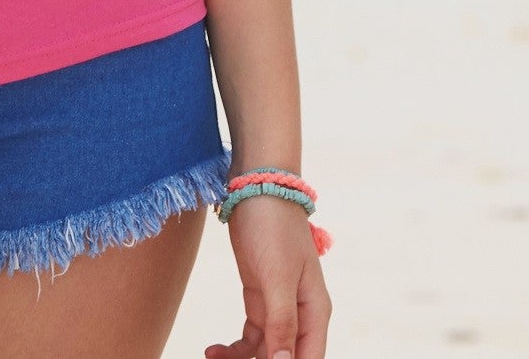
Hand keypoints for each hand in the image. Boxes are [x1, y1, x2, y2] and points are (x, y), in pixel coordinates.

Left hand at [205, 194, 331, 358]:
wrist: (256, 186)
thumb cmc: (273, 227)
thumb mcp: (277, 276)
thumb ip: (282, 323)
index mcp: (315, 312)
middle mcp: (301, 315)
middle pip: (286, 358)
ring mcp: (279, 306)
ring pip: (265, 352)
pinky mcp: (259, 297)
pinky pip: (251, 337)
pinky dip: (234, 348)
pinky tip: (213, 350)